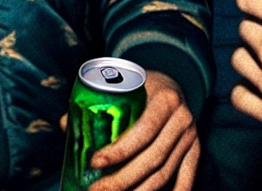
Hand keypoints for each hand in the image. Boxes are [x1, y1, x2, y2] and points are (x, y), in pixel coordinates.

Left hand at [87, 71, 198, 190]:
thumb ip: (96, 100)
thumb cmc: (141, 83)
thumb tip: (65, 125)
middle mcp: (181, 119)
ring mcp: (191, 136)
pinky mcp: (196, 150)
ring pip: (165, 172)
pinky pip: (186, 178)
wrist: (174, 81)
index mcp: (163, 99)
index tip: (94, 163)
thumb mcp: (122, 81)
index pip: (141, 131)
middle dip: (123, 179)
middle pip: (152, 158)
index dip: (119, 151)